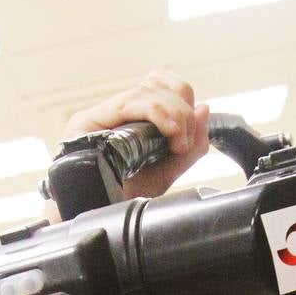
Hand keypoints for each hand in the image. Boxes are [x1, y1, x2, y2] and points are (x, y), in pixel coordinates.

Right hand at [44, 68, 209, 220]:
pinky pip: (134, 101)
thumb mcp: (167, 173)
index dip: (185, 102)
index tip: (189, 137)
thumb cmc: (124, 194)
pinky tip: (168, 133)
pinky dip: (159, 114)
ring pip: (151, 90)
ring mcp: (105, 112)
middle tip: (182, 144)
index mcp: (137, 118)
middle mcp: (121, 110)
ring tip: (176, 144)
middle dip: (183, 112)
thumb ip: (190, 147)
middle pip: (162, 82)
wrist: (92, 211)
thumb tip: (204, 110)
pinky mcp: (91, 118)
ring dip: (175, 116)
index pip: (165, 86)